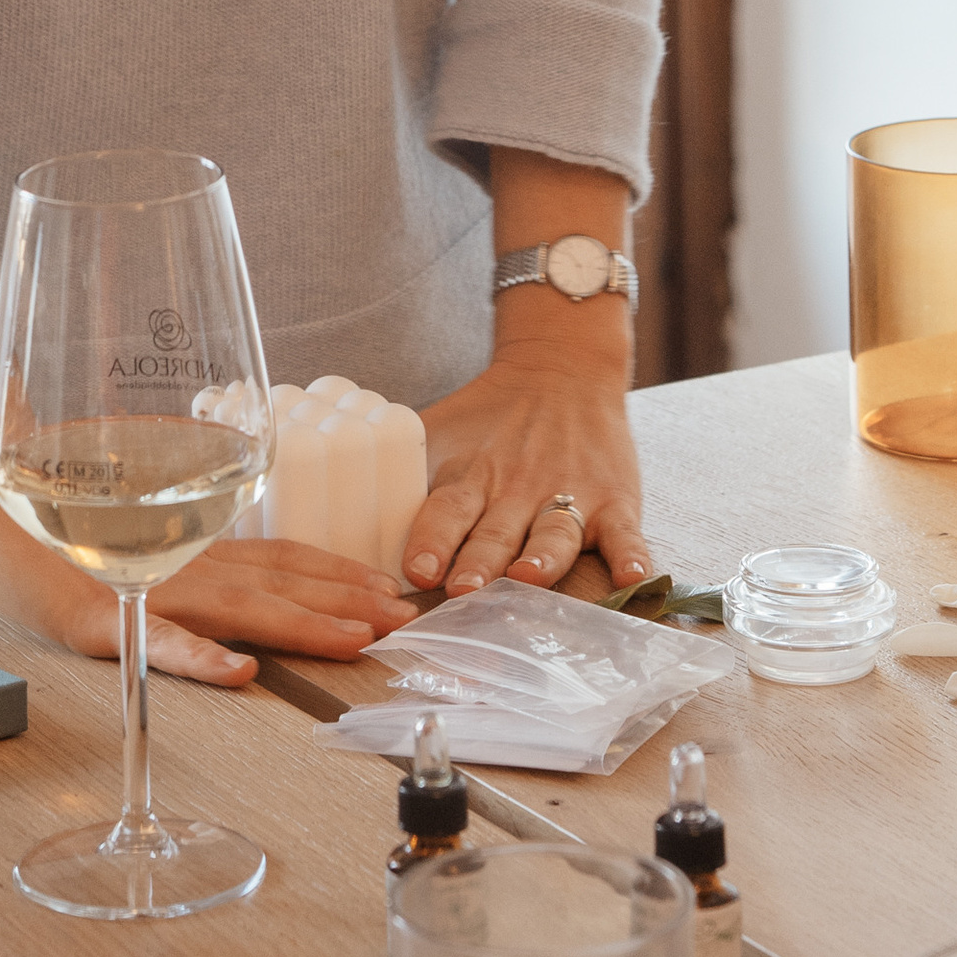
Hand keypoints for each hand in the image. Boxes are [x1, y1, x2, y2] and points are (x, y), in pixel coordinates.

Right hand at [0, 492, 415, 691]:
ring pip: (239, 607)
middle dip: (345, 602)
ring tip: (354, 640)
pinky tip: (241, 672)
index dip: (338, 570)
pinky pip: (157, 640)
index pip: (281, 554)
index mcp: (190, 540)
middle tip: (401, 621)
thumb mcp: (129, 516)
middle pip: (278, 581)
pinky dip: (202, 656)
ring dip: (303, 625)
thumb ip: (175, 525)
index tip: (389, 588)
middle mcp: (179, 560)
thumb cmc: (45, 508)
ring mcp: (142, 587)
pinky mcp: (98, 616)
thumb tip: (223, 531)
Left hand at [407, 351, 650, 598]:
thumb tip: (321, 511)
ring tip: (529, 577)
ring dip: (542, 558)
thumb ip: (398, 474)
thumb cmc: (491, 417)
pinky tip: (634, 574)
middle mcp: (518, 490)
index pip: (447, 509)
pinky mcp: (613, 500)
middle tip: (461, 587)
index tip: (418, 566)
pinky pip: (625, 533)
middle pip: (496, 531)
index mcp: (472, 475)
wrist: (563, 368)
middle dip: (478, 562)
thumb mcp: (439, 434)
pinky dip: (632, 555)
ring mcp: (568, 496)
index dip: (432, 537)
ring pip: (554, 533)